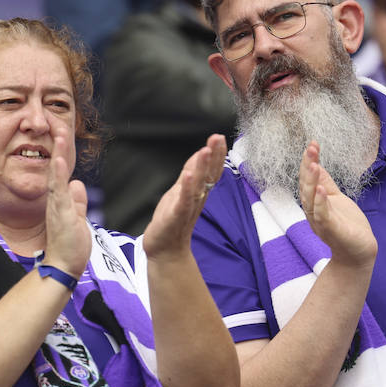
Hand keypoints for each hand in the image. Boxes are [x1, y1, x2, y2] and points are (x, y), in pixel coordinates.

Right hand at [42, 130, 91, 278]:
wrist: (64, 268)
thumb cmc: (70, 247)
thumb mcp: (78, 218)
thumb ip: (78, 202)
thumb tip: (78, 184)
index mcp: (61, 201)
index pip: (61, 172)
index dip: (62, 153)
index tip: (63, 133)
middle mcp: (56, 201)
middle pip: (56, 169)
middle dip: (59, 148)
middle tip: (59, 126)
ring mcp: (57, 207)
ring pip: (55, 176)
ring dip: (58, 155)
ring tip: (60, 135)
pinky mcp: (60, 215)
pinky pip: (58, 193)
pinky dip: (57, 176)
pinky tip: (58, 161)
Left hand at [143, 134, 226, 258]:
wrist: (166, 249)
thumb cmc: (173, 219)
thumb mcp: (181, 191)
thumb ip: (191, 173)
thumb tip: (201, 153)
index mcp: (199, 191)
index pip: (211, 170)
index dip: (216, 154)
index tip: (219, 137)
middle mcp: (197, 198)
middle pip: (208, 175)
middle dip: (213, 156)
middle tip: (218, 138)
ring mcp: (187, 207)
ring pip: (198, 185)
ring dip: (202, 168)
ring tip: (205, 151)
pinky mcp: (176, 216)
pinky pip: (183, 201)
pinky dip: (187, 188)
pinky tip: (189, 176)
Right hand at [298, 141, 377, 267]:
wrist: (359, 253)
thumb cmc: (347, 226)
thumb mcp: (336, 199)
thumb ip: (325, 183)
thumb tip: (315, 164)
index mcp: (314, 203)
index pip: (307, 180)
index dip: (308, 162)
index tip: (313, 144)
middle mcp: (314, 212)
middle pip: (306, 188)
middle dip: (307, 168)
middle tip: (311, 148)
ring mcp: (321, 222)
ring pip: (311, 200)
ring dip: (311, 182)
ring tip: (313, 164)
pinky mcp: (332, 231)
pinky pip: (323, 216)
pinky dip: (320, 203)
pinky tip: (321, 190)